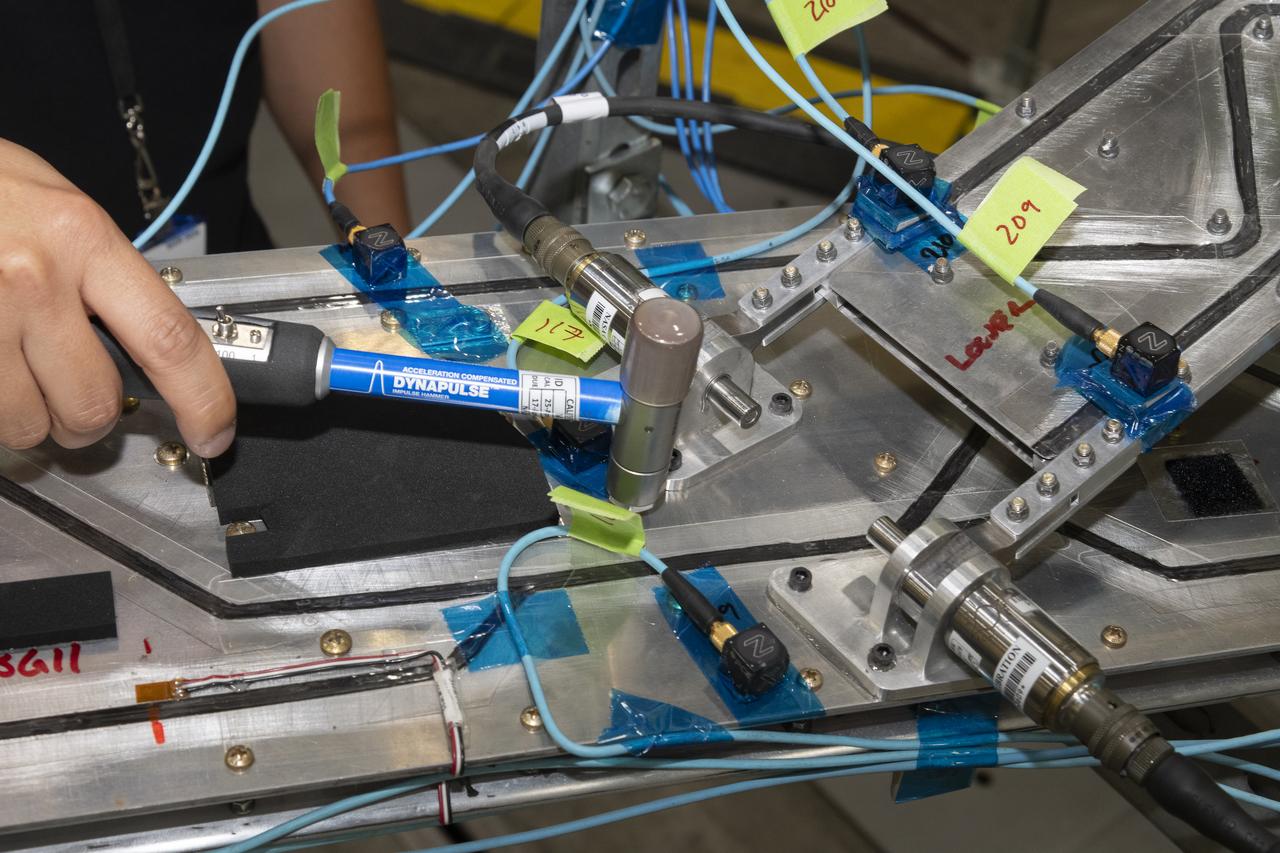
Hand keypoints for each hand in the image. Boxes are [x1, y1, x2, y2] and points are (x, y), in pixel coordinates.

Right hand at [0, 140, 235, 455]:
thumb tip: (151, 346)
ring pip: (27, 425)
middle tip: (72, 392)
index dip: (203, 400)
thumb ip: (103, 276)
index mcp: (82, 237)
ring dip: (28, 418)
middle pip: (93, 403)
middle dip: (88, 419)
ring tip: (13, 371)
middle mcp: (32, 279)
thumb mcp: (56, 207)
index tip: (214, 434)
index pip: (170, 339)